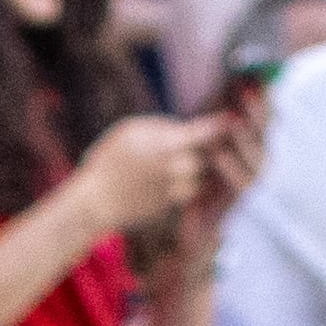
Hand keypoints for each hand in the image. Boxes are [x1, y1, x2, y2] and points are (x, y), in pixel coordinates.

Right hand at [76, 114, 214, 235]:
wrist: (97, 201)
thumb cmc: (109, 159)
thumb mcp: (130, 131)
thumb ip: (162, 128)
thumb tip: (187, 129)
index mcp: (163, 146)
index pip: (201, 134)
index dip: (217, 125)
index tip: (228, 118)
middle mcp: (173, 169)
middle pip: (205, 158)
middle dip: (208, 150)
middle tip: (212, 141)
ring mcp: (173, 190)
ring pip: (200, 179)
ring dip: (199, 171)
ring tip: (190, 160)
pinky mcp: (171, 206)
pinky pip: (189, 194)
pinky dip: (189, 185)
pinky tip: (180, 178)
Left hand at [169, 105, 264, 274]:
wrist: (193, 237)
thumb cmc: (200, 193)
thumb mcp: (207, 156)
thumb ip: (215, 129)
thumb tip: (224, 92)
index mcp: (251, 157)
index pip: (264, 125)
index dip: (263, 102)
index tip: (256, 78)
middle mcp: (256, 173)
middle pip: (266, 139)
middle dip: (259, 114)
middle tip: (248, 90)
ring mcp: (248, 192)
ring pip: (257, 163)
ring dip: (245, 140)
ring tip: (233, 118)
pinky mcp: (236, 210)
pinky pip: (239, 189)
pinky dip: (231, 170)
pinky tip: (220, 154)